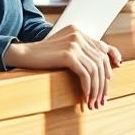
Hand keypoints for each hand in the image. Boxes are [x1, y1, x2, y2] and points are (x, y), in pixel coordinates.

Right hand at [3, 26, 122, 108]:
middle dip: (103, 83)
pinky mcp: (68, 54)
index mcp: (79, 32)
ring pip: (95, 69)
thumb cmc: (43, 57)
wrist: (24, 54)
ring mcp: (74, 43)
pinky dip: (87, 87)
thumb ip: (79, 53)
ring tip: (93, 102)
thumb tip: (99, 68)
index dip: (111, 62)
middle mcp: (78, 35)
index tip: (111, 79)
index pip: (102, 47)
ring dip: (96, 89)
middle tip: (101, 99)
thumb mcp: (63, 50)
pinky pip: (85, 74)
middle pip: (101, 61)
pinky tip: (85, 97)